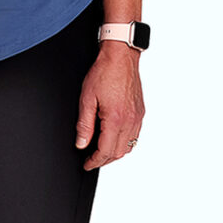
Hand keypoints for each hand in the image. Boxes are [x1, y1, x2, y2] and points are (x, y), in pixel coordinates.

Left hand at [76, 44, 144, 170]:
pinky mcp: (140, 112)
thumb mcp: (86, 99)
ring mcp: (138, 117)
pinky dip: (124, 143)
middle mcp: (130, 120)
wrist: (120, 58)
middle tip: (90, 161)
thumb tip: (81, 143)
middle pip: (118, 152)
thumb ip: (84, 124)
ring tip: (100, 153)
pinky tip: (114, 139)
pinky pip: (135, 135)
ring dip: (115, 153)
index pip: (106, 150)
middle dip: (104, 160)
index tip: (86, 164)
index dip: (94, 161)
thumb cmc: (103, 74)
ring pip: (129, 146)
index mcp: (116, 119)